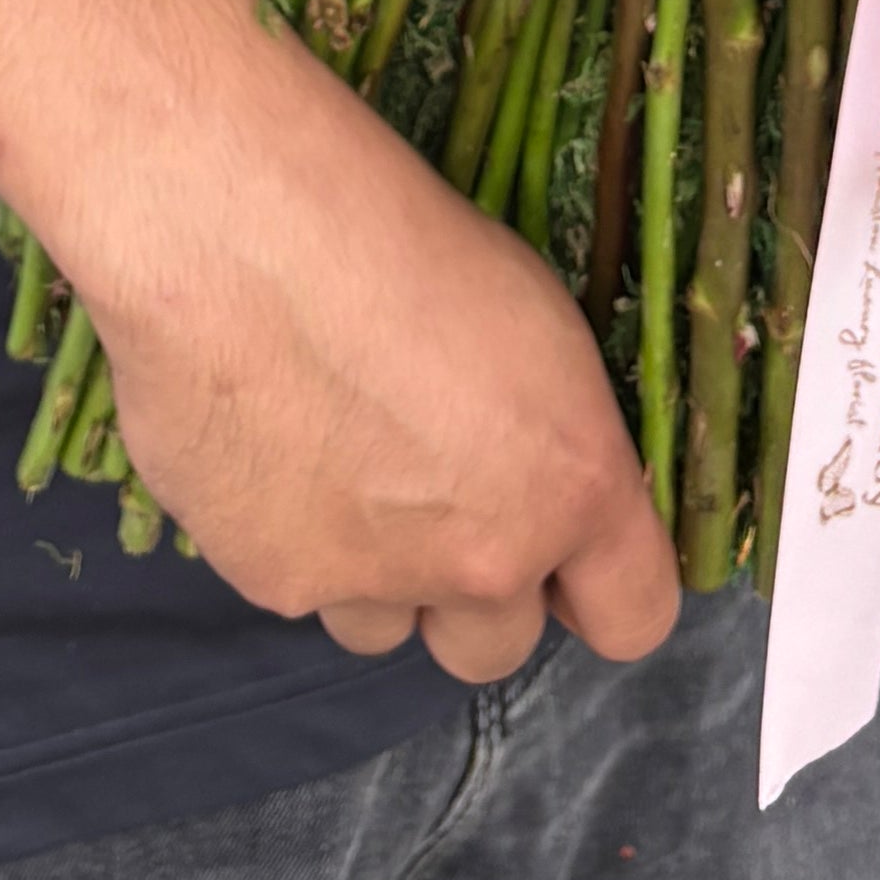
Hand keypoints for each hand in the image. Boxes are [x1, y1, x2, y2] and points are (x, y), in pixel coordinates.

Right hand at [66, 28, 680, 686]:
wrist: (243, 234)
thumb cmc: (398, 232)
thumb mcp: (529, 319)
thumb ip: (548, 439)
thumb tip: (538, 480)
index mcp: (573, 487)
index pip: (635, 618)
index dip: (600, 589)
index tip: (567, 553)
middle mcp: (486, 562)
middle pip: (499, 647)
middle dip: (474, 587)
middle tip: (431, 495)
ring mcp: (374, 584)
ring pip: (389, 626)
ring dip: (378, 573)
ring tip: (335, 462)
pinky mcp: (273, 582)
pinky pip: (300, 584)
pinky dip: (290, 534)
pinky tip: (266, 444)